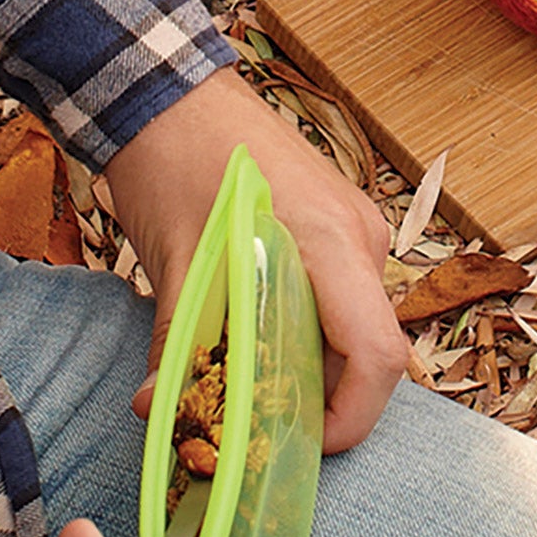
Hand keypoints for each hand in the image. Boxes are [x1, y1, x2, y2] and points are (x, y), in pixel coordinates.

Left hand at [99, 67, 408, 453]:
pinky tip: (246, 330)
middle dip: (317, 398)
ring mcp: (351, 224)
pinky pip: (336, 295)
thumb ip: (176, 346)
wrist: (168, 91)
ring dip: (305, 362)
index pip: (378, 356)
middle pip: (367, 348)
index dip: (347, 419)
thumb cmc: (175, 163)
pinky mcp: (333, 221)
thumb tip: (158, 414)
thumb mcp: (175, 263)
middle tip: (250, 422)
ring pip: (351, 324)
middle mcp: (358, 235)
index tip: (293, 445)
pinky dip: (301, 327)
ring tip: (238, 375)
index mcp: (331, 244)